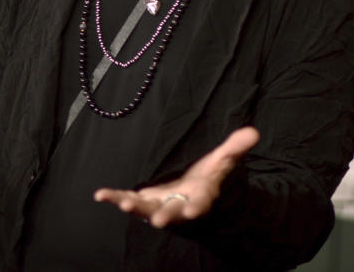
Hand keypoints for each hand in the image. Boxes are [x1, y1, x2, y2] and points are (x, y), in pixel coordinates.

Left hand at [93, 126, 258, 227]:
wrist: (192, 195)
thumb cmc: (208, 178)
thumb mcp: (222, 161)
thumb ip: (235, 147)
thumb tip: (253, 131)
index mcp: (200, 197)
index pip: (201, 204)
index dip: (197, 208)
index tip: (193, 211)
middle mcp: (179, 206)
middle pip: (171, 213)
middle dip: (164, 217)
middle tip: (157, 222)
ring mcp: (159, 206)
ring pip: (146, 210)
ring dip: (133, 207)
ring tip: (121, 203)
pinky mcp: (144, 202)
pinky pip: (128, 200)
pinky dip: (115, 198)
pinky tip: (100, 195)